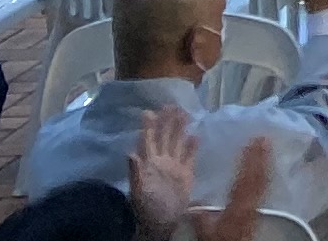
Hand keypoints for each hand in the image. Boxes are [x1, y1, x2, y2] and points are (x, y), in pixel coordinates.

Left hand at [130, 107, 199, 239]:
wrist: (162, 222)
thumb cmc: (147, 207)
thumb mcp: (139, 190)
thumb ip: (136, 172)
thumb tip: (131, 153)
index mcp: (149, 163)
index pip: (148, 141)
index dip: (149, 127)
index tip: (150, 111)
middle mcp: (161, 161)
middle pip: (164, 137)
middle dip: (167, 121)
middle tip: (171, 105)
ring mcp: (174, 166)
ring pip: (177, 143)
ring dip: (180, 129)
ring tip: (185, 113)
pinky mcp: (186, 173)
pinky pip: (189, 156)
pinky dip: (192, 146)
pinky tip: (196, 136)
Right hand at [199, 132, 277, 240]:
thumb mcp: (207, 233)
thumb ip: (201, 218)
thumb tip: (192, 205)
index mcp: (240, 207)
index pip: (247, 180)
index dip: (251, 161)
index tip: (254, 142)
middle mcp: (252, 204)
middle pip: (259, 177)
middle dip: (262, 157)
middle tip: (264, 137)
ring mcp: (257, 206)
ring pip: (263, 181)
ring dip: (265, 163)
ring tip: (266, 146)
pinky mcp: (258, 209)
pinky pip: (263, 188)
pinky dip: (265, 174)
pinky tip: (265, 167)